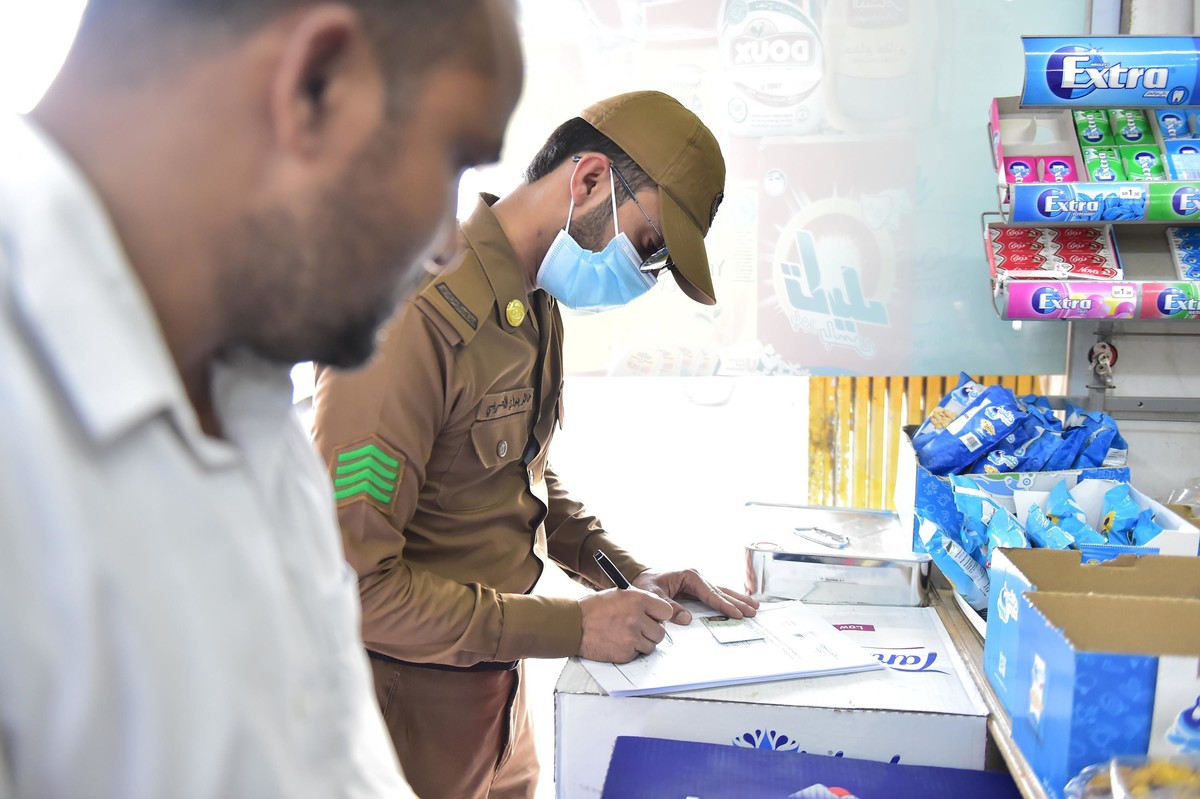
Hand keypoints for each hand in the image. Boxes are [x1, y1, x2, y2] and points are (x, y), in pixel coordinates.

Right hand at [578, 588, 673, 662]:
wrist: (573, 624)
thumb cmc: (593, 608)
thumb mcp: (618, 595)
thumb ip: (639, 601)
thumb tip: (655, 612)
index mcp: (637, 600)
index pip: (666, 611)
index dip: (659, 615)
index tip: (654, 618)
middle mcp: (637, 618)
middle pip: (660, 632)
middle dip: (651, 632)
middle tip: (639, 630)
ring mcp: (632, 637)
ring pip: (651, 645)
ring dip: (642, 643)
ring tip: (626, 636)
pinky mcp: (625, 653)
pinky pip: (637, 654)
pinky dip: (630, 651)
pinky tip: (618, 642)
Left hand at [631, 568, 759, 625]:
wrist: (639, 578)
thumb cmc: (645, 585)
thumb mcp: (653, 596)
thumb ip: (669, 606)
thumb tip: (686, 619)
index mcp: (688, 576)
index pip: (710, 593)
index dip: (724, 605)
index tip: (736, 613)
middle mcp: (696, 577)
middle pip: (721, 591)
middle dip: (738, 602)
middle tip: (753, 611)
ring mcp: (698, 582)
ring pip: (722, 591)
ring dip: (738, 599)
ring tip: (754, 606)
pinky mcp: (697, 588)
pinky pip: (716, 594)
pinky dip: (728, 599)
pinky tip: (739, 603)